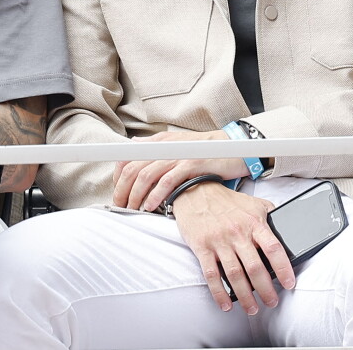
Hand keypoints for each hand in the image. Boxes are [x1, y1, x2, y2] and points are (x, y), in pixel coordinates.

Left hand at [112, 129, 249, 209]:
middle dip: (122, 190)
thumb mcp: (177, 143)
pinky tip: (151, 206)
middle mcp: (166, 146)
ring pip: (146, 175)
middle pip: (133, 167)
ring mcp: (178, 154)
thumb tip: (134, 144)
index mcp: (160, 141)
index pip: (128, 157)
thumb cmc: (205, 149)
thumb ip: (155, 145)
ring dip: (135, 195)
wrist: (234, 146)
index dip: (118, 177)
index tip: (118, 193)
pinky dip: (156, 195)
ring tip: (133, 209)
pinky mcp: (191, 164)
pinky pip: (167, 181)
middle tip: (121, 207)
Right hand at [173, 181, 294, 313]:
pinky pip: (212, 275)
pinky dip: (219, 293)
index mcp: (253, 222)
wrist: (197, 192)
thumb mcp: (253, 203)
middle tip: (272, 302)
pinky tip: (226, 304)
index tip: (289, 283)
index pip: (273, 247)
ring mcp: (219, 241)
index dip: (283, 267)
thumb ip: (269, 216)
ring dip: (245, 296)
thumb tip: (286, 231)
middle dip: (265, 289)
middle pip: (254, 267)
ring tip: (252, 308)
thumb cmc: (227, 202)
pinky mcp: (202, 247)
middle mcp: (237, 232)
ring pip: (235, 275)